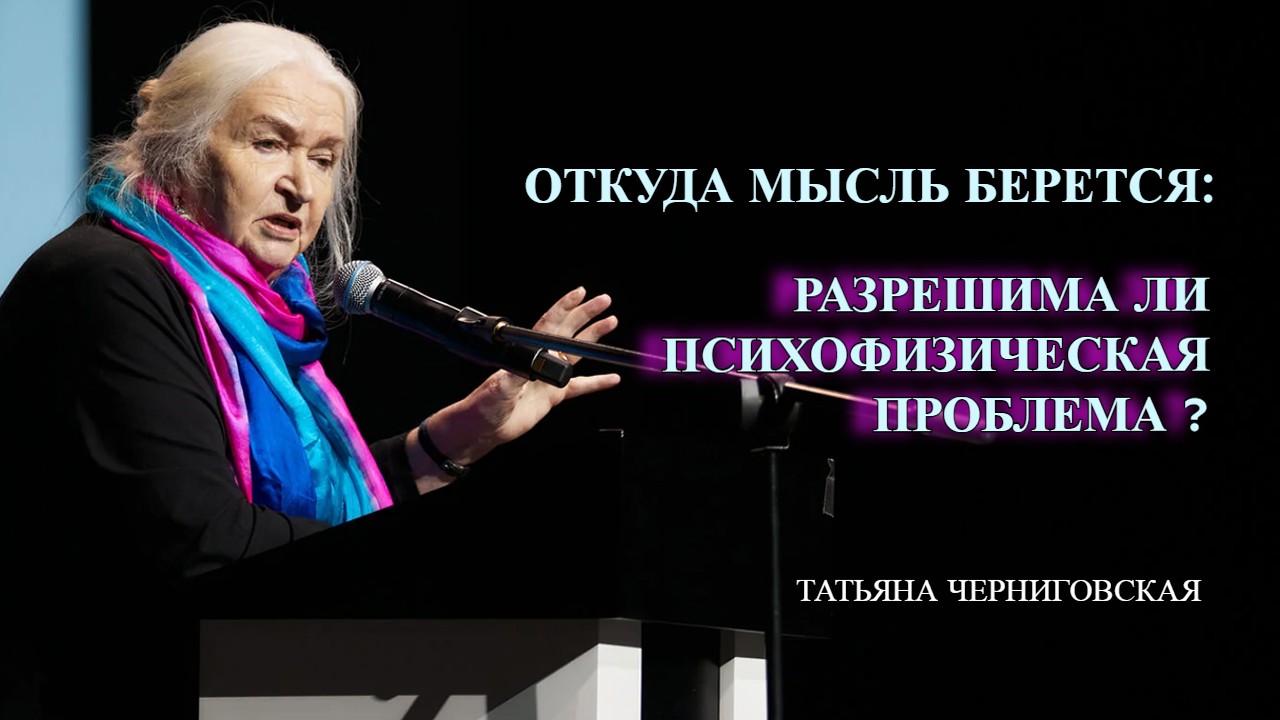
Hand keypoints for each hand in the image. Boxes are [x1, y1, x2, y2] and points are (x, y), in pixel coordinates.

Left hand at [409, 287, 620, 489]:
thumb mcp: (500, 386)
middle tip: (604, 301)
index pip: (550, 324)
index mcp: (527, 353)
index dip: (565, 307)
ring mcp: (548, 377)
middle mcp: (540, 360)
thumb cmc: (484, 405)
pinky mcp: (553, 395)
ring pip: (577, 352)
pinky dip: (597, 382)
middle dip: (586, 315)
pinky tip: (612, 378)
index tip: (581, 293)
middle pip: (568, 331)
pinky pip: (580, 386)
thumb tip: (534, 361)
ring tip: (610, 322)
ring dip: (594, 338)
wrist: (484, 428)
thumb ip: (519, 372)